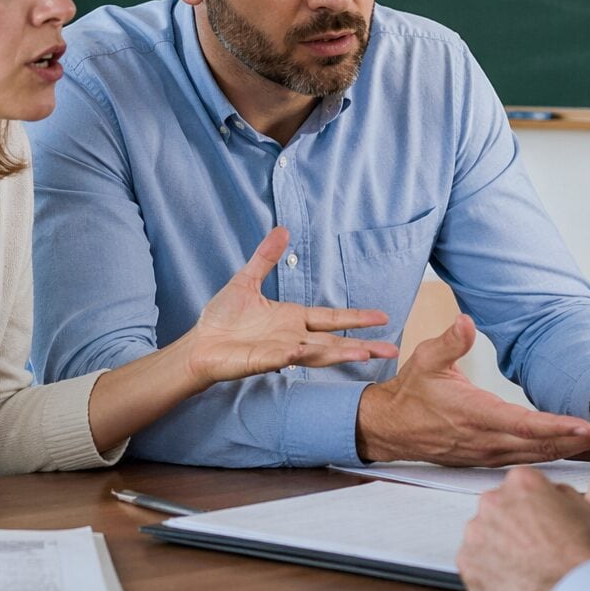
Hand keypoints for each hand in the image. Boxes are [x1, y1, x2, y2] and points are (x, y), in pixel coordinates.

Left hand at [185, 228, 398, 383]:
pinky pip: (280, 359)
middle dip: (364, 345)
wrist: (198, 344)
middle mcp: (293, 337)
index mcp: (293, 319)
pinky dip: (292, 356)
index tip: (383, 317)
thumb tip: (282, 229)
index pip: (332, 319)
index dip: (357, 318)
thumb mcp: (246, 281)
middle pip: (335, 341)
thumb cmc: (222, 318)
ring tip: (365, 354)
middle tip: (391, 350)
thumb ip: (265, 258)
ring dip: (340, 353)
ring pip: (316, 353)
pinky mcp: (261, 361)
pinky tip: (301, 352)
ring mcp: (279, 351)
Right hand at [355, 314, 589, 463]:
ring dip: (576, 449)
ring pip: (541, 455)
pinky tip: (578, 449)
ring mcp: (489, 453)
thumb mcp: (426, 359)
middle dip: (585, 440)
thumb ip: (450, 341)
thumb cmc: (411, 393)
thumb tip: (466, 321)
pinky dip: (557, 454)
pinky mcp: (489, 458)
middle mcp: (488, 440)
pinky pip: (530, 458)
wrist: (389, 428)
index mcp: (477, 416)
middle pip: (545, 445)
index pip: (527, 425)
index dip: (560, 427)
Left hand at [457, 467, 589, 590]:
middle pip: (496, 509)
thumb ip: (559, 494)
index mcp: (521, 482)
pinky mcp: (467, 563)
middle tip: (532, 547)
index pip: (518, 486)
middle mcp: (492, 502)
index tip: (536, 520)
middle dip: (510, 526)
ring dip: (496, 549)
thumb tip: (553, 495)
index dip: (531, 506)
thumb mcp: (585, 509)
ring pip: (482, 537)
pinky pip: (474, 565)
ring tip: (523, 567)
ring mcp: (476, 533)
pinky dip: (488, 573)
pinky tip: (512, 581)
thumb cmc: (581, 555)